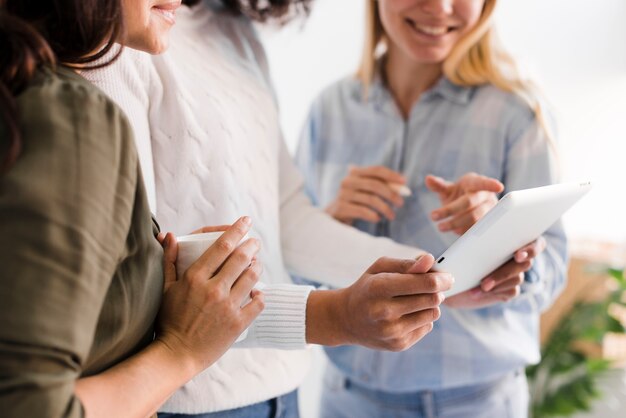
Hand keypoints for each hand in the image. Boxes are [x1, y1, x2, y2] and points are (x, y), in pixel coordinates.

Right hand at [155, 216, 264, 372]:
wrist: (177, 354)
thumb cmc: (168, 320)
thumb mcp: (166, 288)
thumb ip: (169, 260)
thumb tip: (168, 235)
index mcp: (195, 278)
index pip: (222, 246)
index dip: (236, 230)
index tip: (245, 221)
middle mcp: (213, 289)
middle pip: (241, 258)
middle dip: (252, 245)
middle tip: (255, 241)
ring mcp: (227, 306)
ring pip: (252, 277)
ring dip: (258, 266)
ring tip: (257, 262)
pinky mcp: (238, 323)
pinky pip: (258, 302)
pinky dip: (260, 294)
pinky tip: (257, 291)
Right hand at [311, 255, 452, 351]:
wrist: (346, 319)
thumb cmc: (367, 288)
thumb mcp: (380, 268)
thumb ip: (407, 264)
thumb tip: (430, 260)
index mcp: (378, 288)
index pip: (424, 284)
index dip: (442, 278)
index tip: (448, 276)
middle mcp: (384, 312)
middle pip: (432, 299)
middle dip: (438, 290)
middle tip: (434, 285)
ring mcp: (391, 332)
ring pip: (433, 314)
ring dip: (431, 304)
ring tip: (417, 299)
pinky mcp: (398, 345)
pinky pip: (427, 327)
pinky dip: (423, 318)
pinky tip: (408, 314)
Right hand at [325, 165, 405, 223]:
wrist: (334, 216)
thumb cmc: (355, 202)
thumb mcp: (367, 191)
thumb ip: (383, 186)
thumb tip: (403, 185)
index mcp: (355, 173)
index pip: (376, 170)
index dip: (391, 175)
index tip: (404, 182)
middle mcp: (347, 181)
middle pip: (374, 185)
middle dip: (391, 194)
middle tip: (401, 203)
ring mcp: (343, 194)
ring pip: (370, 199)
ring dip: (385, 208)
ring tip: (392, 216)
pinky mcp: (341, 208)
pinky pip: (362, 211)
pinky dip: (373, 215)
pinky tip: (378, 219)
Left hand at [426, 172, 503, 233]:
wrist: (467, 208)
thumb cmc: (459, 195)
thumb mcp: (448, 189)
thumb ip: (438, 185)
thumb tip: (428, 179)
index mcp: (475, 183)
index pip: (483, 183)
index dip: (491, 184)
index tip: (499, 186)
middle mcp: (485, 196)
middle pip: (469, 203)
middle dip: (450, 210)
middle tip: (433, 216)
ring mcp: (489, 210)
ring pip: (475, 218)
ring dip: (456, 223)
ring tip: (441, 227)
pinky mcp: (488, 223)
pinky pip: (478, 229)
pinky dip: (464, 231)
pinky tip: (455, 231)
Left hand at [444, 238, 546, 308]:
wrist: (457, 278)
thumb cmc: (464, 255)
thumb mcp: (468, 244)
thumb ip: (477, 237)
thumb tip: (474, 236)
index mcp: (517, 241)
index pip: (536, 244)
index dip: (530, 250)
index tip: (517, 255)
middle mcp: (521, 258)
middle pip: (525, 264)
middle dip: (505, 272)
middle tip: (490, 278)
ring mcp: (517, 275)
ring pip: (516, 278)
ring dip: (497, 282)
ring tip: (480, 285)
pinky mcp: (511, 289)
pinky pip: (510, 291)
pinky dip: (492, 292)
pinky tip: (476, 292)